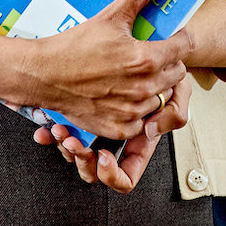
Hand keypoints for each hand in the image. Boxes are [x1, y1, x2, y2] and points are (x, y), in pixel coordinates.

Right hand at [24, 0, 191, 140]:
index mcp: (145, 59)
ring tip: (135, 74)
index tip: (172, 35)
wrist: (43, 75)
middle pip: (178, 73)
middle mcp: (143, 88)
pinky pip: (145, 119)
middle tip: (151, 53)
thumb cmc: (74, 47)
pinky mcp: (120, 127)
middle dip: (169, 61)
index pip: (185, 47)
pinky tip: (125, 94)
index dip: (180, 37)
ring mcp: (132, 111)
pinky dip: (139, 108)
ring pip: (162, 96)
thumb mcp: (110, 15)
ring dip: (156, 86)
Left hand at [34, 73, 192, 191]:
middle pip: (91, 170)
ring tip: (58, 130)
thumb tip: (150, 131)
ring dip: (64, 147)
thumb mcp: (180, 90)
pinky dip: (52, 134)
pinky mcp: (80, 116)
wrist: (151, 48)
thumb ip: (175, 112)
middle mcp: (117, 140)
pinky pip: (62, 137)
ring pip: (74, 157)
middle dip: (79, 158)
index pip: (124, 177)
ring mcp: (97, 130)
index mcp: (138, 141)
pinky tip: (46, 128)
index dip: (112, 175)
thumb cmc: (165, 71)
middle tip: (70, 142)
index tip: (102, 157)